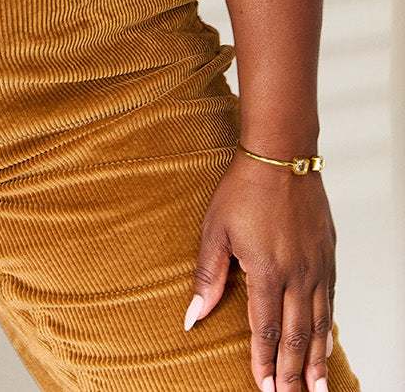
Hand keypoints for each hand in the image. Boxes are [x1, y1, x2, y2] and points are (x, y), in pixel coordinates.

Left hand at [184, 149, 335, 390]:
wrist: (281, 156)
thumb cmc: (244, 189)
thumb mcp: (215, 231)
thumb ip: (208, 277)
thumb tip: (192, 315)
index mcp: (266, 272)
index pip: (266, 330)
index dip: (265, 362)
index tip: (263, 386)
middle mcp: (297, 275)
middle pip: (296, 336)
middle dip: (293, 373)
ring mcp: (316, 266)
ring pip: (318, 324)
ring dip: (317, 359)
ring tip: (318, 388)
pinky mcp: (327, 256)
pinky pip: (330, 301)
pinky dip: (329, 328)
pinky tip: (327, 343)